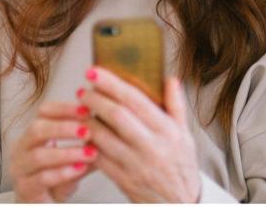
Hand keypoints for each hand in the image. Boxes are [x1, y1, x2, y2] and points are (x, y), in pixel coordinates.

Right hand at [8, 101, 97, 201]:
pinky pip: (42, 178)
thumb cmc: (58, 177)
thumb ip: (86, 142)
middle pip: (37, 129)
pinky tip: (79, 169)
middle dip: (64, 128)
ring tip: (90, 152)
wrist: (44, 204)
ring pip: (39, 155)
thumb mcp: (73, 156)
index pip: (44, 111)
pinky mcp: (25, 189)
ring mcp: (20, 169)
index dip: (65, 108)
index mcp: (33, 134)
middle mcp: (22, 148)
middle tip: (88, 130)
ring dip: (68, 152)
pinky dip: (63, 172)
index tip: (87, 109)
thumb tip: (108, 124)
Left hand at [78, 67, 200, 202]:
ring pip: (103, 137)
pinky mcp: (123, 180)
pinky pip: (99, 158)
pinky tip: (83, 134)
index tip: (95, 72)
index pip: (135, 100)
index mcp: (168, 130)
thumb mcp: (185, 134)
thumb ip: (177, 105)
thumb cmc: (181, 166)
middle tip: (83, 91)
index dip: (112, 84)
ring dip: (87, 121)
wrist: (179, 203)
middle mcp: (152, 146)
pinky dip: (88, 144)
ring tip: (79, 110)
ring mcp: (136, 164)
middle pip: (116, 116)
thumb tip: (171, 78)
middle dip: (95, 99)